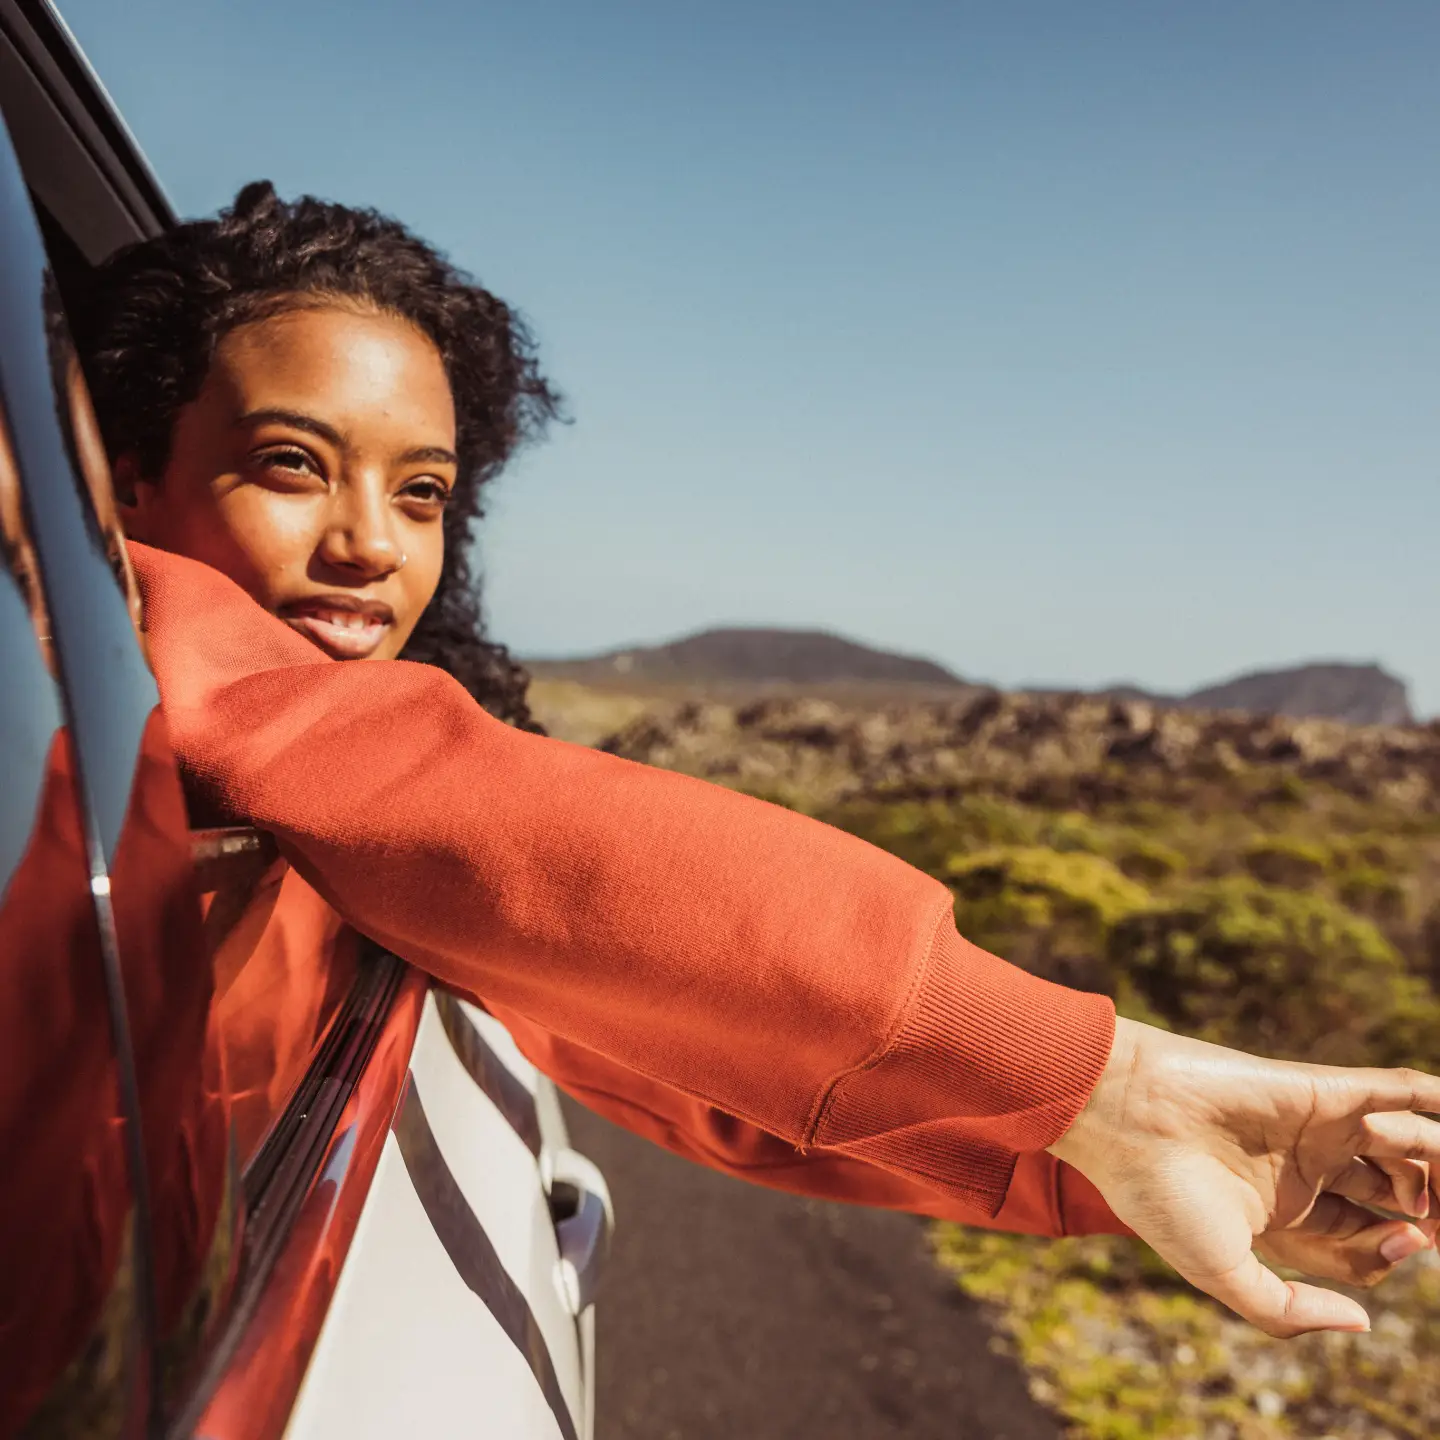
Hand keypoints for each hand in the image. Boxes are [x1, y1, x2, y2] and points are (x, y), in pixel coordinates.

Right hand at [1047, 1017, 1439, 1336]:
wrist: (1125, 1118)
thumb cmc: (1160, 1196)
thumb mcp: (1224, 1275)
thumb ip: (1290, 1311)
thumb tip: (1363, 1322)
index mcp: (1284, 1211)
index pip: (1366, 1239)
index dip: (1394, 1250)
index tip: (1401, 1245)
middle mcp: (1306, 1167)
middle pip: (1394, 1193)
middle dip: (1429, 1210)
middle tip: (1435, 1223)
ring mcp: (1316, 1126)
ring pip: (1404, 1144)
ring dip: (1436, 1163)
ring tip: (1437, 1181)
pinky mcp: (1321, 1089)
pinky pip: (1394, 1090)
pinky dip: (1430, 1097)